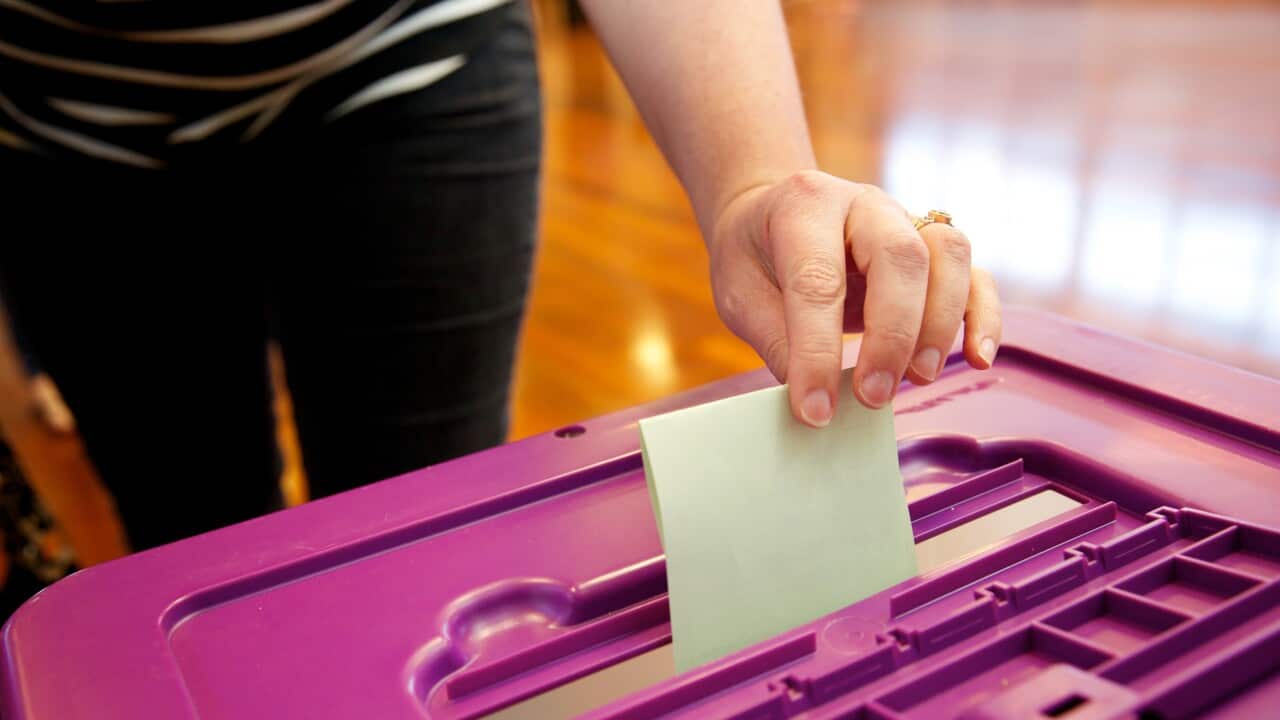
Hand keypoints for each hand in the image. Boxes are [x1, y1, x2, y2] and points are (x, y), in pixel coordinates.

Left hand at [708, 171, 1001, 425]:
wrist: (769, 215)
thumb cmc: (753, 256)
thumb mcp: (739, 295)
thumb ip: (778, 341)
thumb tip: (819, 403)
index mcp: (804, 204)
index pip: (818, 280)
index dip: (817, 351)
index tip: (815, 410)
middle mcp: (864, 203)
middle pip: (901, 256)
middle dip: (893, 334)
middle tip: (874, 395)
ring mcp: (907, 219)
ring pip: (949, 255)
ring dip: (940, 324)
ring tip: (916, 379)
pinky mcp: (934, 249)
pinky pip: (975, 275)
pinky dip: (983, 317)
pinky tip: (979, 358)